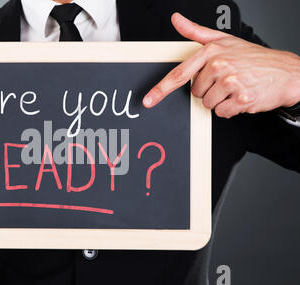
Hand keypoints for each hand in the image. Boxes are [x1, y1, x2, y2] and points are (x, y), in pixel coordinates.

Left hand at [143, 13, 299, 117]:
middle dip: (208, 90)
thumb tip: (177, 20)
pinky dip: (230, 109)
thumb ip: (196, 32)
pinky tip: (241, 97)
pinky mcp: (241, 99)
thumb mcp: (224, 40)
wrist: (286, 72)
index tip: (149, 100)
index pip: (180, 74)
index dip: (161, 90)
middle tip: (225, 81)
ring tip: (234, 88)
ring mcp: (231, 83)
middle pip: (195, 93)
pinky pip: (222, 112)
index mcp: (211, 52)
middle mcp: (220, 66)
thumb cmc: (253, 57)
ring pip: (207, 104)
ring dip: (220, 100)